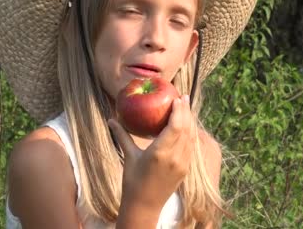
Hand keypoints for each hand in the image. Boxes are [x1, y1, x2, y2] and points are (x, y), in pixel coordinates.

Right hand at [109, 95, 195, 223]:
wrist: (144, 206)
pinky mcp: (186, 169)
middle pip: (186, 128)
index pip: (176, 126)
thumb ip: (122, 136)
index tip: (177, 98)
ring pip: (191, 137)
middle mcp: (175, 157)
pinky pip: (191, 146)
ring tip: (186, 107)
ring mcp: (183, 163)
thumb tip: (111, 119)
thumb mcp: (129, 156)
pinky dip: (190, 133)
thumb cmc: (133, 181)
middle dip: (186, 111)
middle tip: (183, 97)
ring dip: (190, 121)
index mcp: (160, 152)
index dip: (179, 110)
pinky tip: (187, 125)